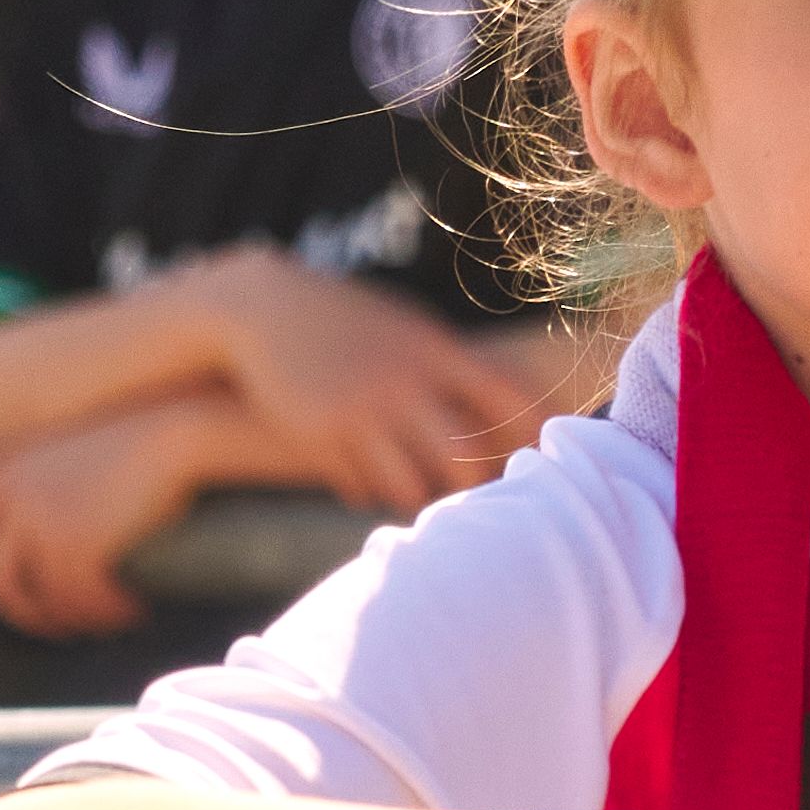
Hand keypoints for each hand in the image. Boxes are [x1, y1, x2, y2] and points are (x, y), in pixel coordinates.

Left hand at [0, 396, 234, 636]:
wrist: (176, 428)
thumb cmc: (139, 437)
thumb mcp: (75, 457)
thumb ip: (46, 491)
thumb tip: (46, 548)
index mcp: (5, 471)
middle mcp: (12, 499)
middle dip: (24, 614)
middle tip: (56, 628)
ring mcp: (40, 525)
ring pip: (42, 601)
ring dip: (74, 619)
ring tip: (106, 617)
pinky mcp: (73, 549)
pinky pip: (84, 603)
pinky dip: (109, 612)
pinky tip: (133, 609)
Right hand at [197, 260, 541, 513]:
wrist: (263, 307)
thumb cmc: (348, 320)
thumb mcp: (405, 330)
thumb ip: (449, 369)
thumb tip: (507, 409)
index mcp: (433, 352)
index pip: (506, 399)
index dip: (534, 434)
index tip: (547, 457)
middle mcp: (402, 384)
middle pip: (463, 462)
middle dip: (474, 490)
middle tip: (475, 502)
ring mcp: (360, 412)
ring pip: (410, 487)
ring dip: (418, 498)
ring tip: (420, 499)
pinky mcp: (320, 435)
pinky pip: (361, 488)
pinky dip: (370, 492)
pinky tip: (366, 483)